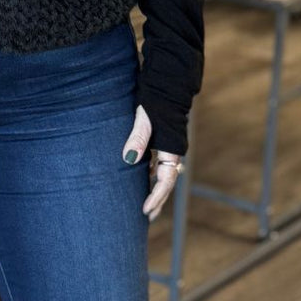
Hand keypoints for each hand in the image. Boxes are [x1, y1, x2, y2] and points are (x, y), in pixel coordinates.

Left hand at [122, 104, 183, 222]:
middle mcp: (172, 151)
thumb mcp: (143, 118)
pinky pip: (157, 163)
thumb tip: (129, 159)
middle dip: (156, 200)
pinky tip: (139, 179)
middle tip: (147, 217)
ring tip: (142, 203)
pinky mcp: (161, 141)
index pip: (166, 180)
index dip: (156, 197)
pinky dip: (149, 174)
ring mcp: (168, 147)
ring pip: (161, 173)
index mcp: (171, 149)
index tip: (145, 211)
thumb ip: (138, 138)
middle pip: (165, 182)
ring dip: (152, 188)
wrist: (166, 83)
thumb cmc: (155, 99)